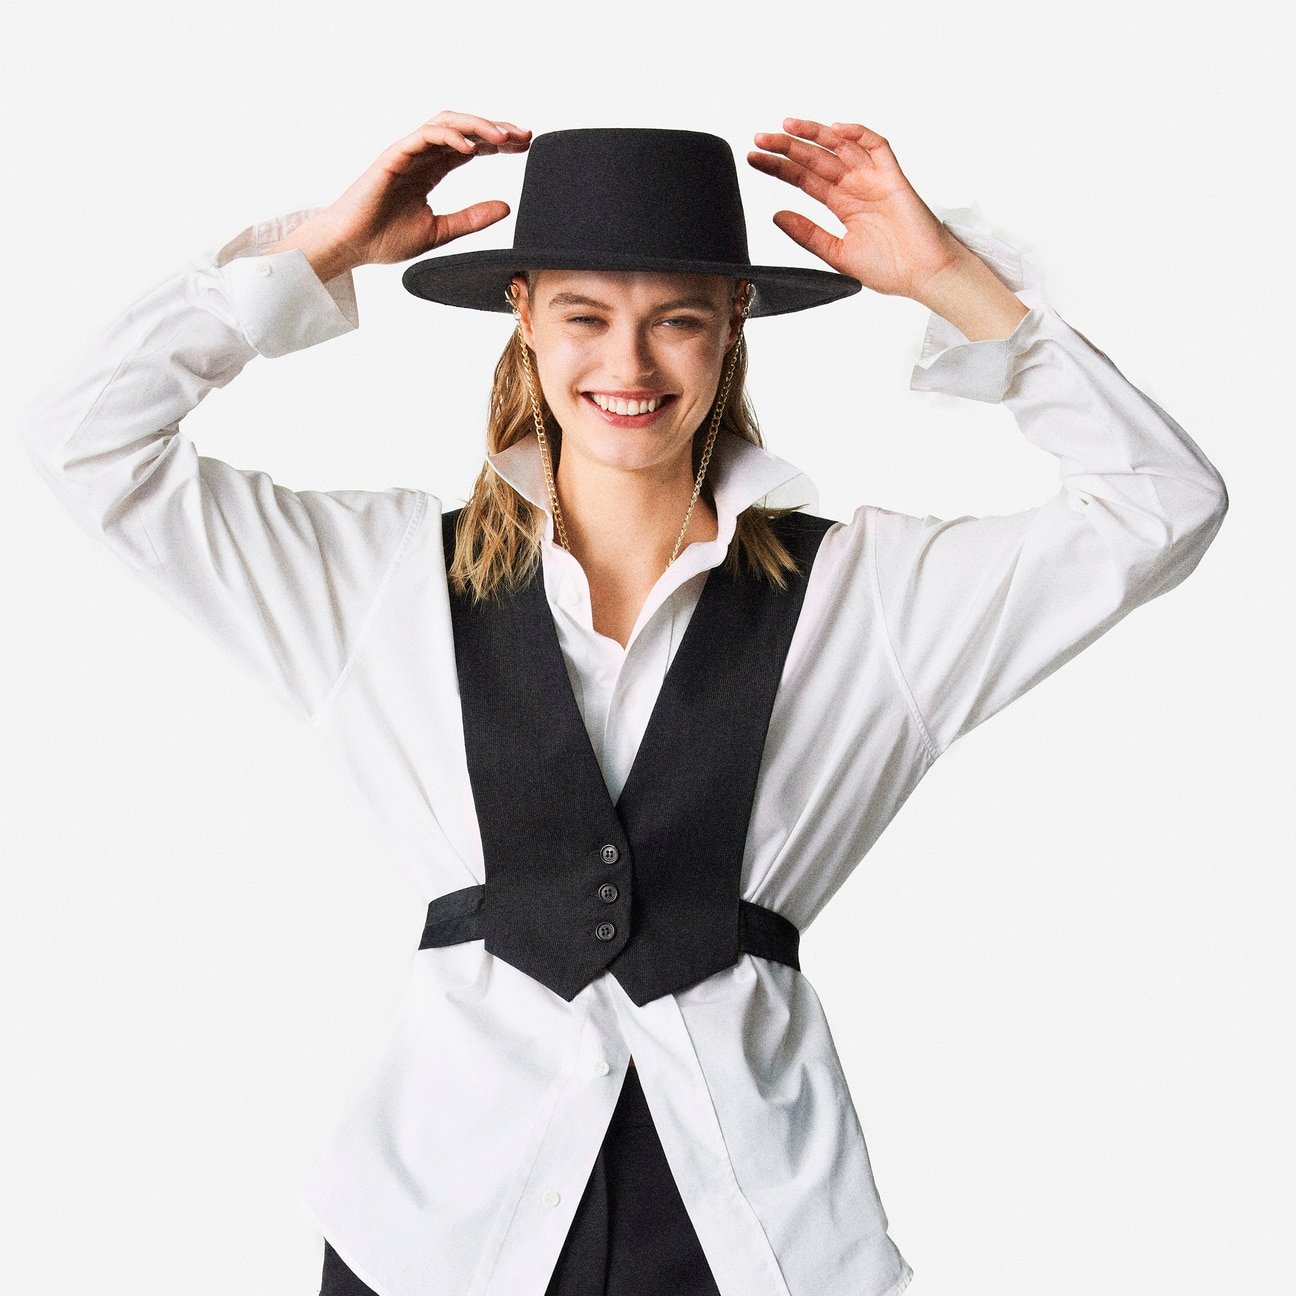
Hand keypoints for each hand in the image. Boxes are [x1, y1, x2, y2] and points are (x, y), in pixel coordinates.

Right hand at [294, 110, 530, 271]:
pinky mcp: (394, 156)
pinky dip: (449, 136)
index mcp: (431, 171)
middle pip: (464, 130)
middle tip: (524, 135)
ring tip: (503, 137)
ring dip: (477, 126)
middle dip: (495, 129)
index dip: (497, 144)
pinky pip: (424, 136)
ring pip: (447, 124)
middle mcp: (421, 156)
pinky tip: (472, 148)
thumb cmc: (386, 239)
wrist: (352, 245)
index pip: (470, 147)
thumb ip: (472, 219)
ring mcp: (408, 153)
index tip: (524, 146)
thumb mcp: (441, 231)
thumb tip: (506, 208)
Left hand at [747, 117, 967, 300]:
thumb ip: (808, 235)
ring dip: (815, 134)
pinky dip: (858, 134)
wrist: (923, 275)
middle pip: (816, 158)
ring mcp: (874, 179)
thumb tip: (776, 215)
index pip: (804, 178)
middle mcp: (856, 187)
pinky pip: (877, 146)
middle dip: (788, 146)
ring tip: (786, 127)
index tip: (754, 159)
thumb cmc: (889, 269)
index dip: (779, 167)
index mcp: (842, 204)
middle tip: (760, 139)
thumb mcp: (837, 254)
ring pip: (841, 147)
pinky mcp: (894, 177)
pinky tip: (835, 129)